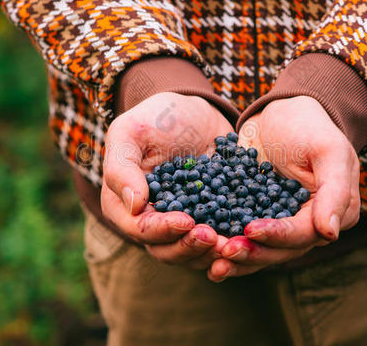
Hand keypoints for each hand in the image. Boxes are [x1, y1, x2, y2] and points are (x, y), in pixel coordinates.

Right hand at [102, 92, 231, 268]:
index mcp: (123, 206)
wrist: (195, 112)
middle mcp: (149, 222)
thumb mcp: (131, 132)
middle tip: (213, 236)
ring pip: (191, 254)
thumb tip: (134, 205)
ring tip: (231, 244)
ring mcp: (180, 225)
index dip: (162, 230)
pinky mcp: (208, 221)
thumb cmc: (156, 118)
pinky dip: (229, 245)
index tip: (186, 221)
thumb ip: (122, 167)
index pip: (140, 229)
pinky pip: (216, 242)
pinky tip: (245, 239)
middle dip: (189, 247)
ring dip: (210, 253)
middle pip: (165, 250)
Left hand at [208, 96, 360, 280]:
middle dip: (253, 252)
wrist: (283, 113)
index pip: (305, 233)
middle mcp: (311, 226)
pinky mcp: (259, 218)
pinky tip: (208, 255)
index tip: (250, 230)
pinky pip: (245, 238)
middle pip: (282, 250)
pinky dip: (228, 246)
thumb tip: (329, 233)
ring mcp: (284, 224)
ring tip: (214, 264)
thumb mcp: (328, 150)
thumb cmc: (310, 126)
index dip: (278, 235)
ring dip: (238, 259)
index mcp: (335, 213)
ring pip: (262, 250)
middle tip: (225, 251)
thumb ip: (334, 190)